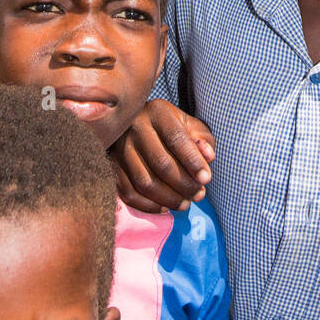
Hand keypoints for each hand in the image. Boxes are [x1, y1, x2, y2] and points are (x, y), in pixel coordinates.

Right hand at [109, 99, 214, 213]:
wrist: (137, 124)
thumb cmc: (170, 128)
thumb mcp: (189, 125)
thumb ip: (203, 139)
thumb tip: (208, 157)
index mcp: (158, 112)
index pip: (176, 139)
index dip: (193, 161)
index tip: (206, 179)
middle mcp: (135, 127)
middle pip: (161, 163)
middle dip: (183, 184)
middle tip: (198, 195)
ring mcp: (120, 147)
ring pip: (144, 181)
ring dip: (168, 198)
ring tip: (185, 204)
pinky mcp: (111, 165)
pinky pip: (128, 192)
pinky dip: (148, 205)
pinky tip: (164, 207)